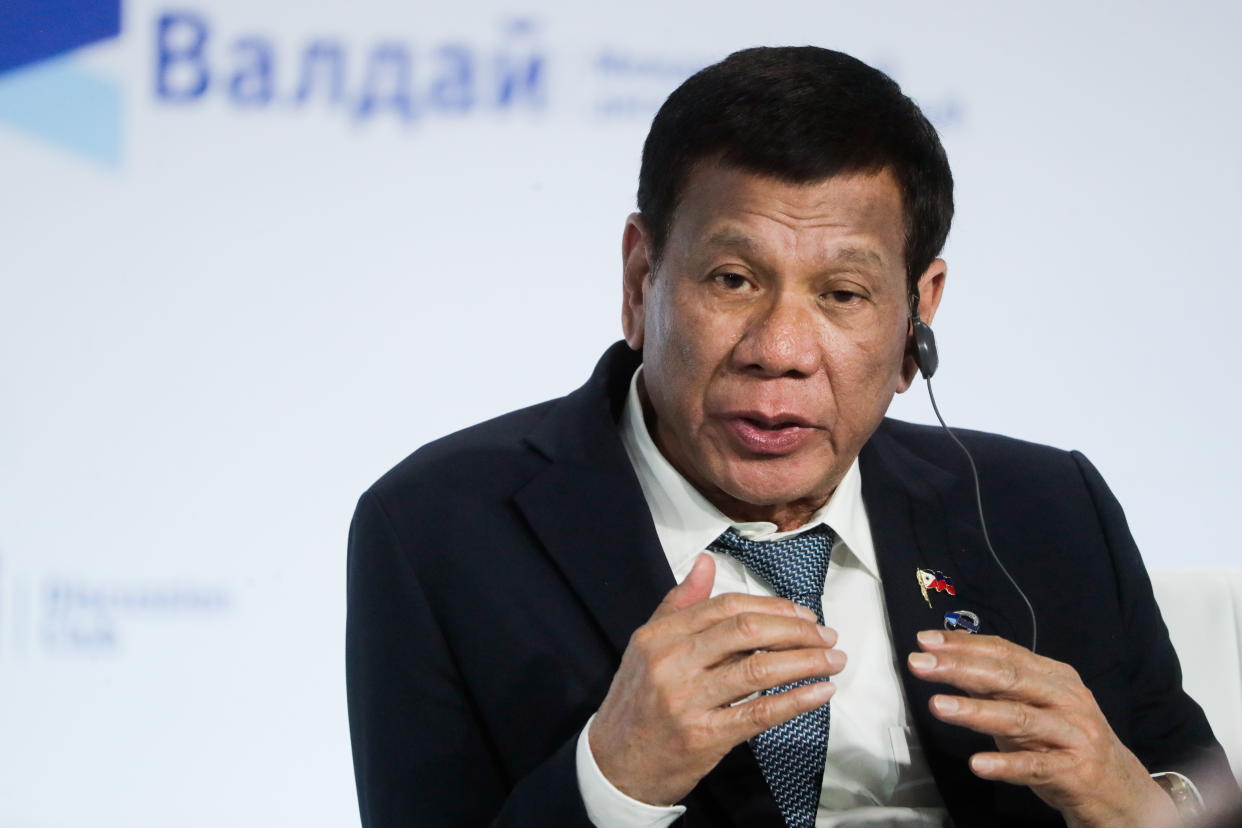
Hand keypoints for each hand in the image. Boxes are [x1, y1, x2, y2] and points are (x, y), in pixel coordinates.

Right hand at [590, 553, 845, 805]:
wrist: (615, 764)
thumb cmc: (638, 701)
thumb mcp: (647, 647)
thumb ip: (679, 603)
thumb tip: (706, 562)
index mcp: (659, 636)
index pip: (725, 607)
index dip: (772, 607)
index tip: (803, 614)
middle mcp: (671, 663)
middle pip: (746, 631)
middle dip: (796, 631)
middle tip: (826, 636)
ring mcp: (687, 701)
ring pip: (758, 670)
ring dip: (805, 662)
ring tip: (833, 660)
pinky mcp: (704, 736)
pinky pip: (759, 713)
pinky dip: (796, 700)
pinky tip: (820, 692)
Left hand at [907, 630, 1179, 827]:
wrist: (1120, 789)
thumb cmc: (1064, 740)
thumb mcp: (1032, 705)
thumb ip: (996, 684)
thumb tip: (947, 656)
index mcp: (1054, 675)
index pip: (1003, 652)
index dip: (963, 645)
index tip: (925, 641)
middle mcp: (1066, 698)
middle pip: (1008, 677)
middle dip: (960, 668)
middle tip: (921, 664)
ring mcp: (1073, 733)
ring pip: (1020, 717)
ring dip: (975, 711)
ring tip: (939, 706)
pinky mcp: (1075, 771)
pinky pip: (1036, 766)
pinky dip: (1006, 765)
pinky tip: (978, 764)